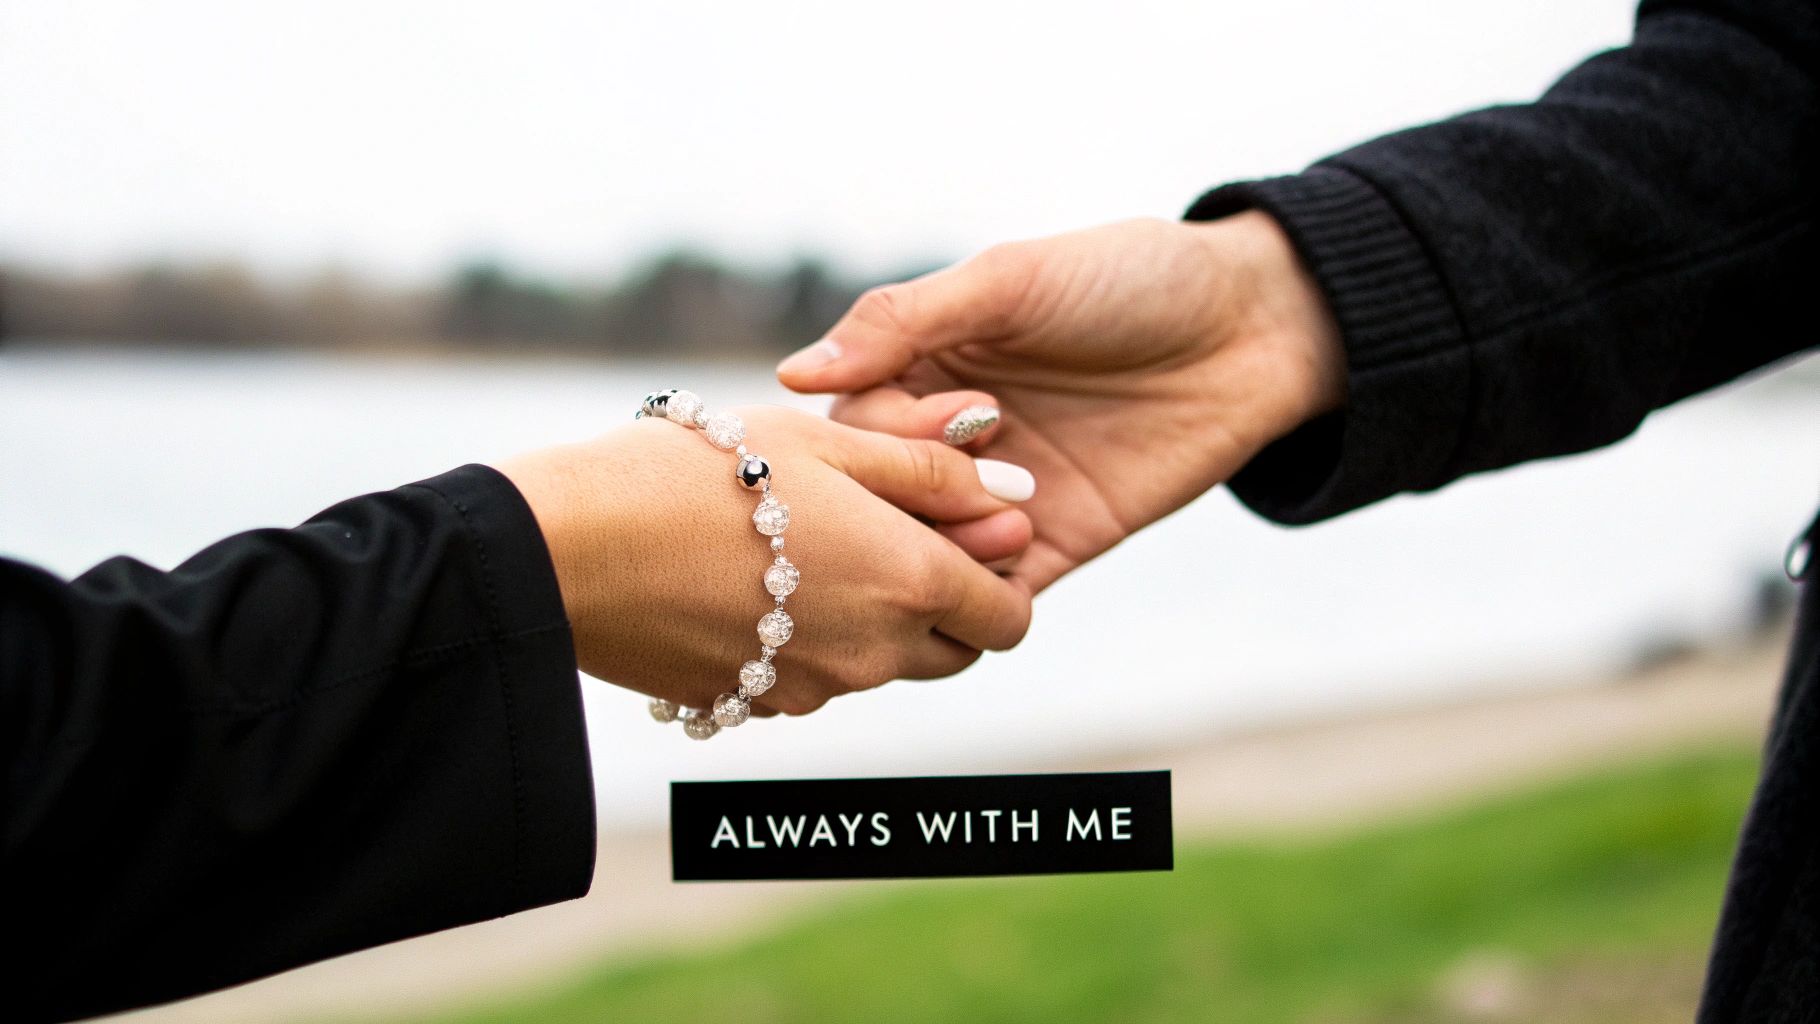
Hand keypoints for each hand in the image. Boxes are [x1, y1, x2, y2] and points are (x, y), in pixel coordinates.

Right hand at [495, 406, 1032, 714]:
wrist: (570, 547)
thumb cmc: (700, 469)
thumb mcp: (825, 440)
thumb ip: (930, 467)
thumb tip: (1019, 491)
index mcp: (908, 580)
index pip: (1010, 616)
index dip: (1000, 574)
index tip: (963, 529)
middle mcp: (873, 652)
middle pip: (955, 651)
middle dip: (946, 603)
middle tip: (890, 532)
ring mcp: (812, 689)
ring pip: (883, 665)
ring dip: (874, 617)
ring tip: (807, 542)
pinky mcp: (754, 704)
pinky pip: (814, 680)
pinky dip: (810, 639)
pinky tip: (755, 580)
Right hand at [776, 212, 1345, 592]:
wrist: (1253, 324)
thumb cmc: (1128, 278)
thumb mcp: (1010, 280)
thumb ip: (904, 322)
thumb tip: (796, 376)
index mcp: (924, 365)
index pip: (855, 423)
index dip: (884, 432)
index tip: (948, 416)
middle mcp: (949, 436)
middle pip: (885, 494)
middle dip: (915, 495)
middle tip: (976, 474)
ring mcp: (1000, 494)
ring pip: (934, 550)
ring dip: (951, 548)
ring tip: (1004, 522)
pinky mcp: (1055, 541)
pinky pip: (999, 588)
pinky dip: (990, 590)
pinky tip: (1012, 568)